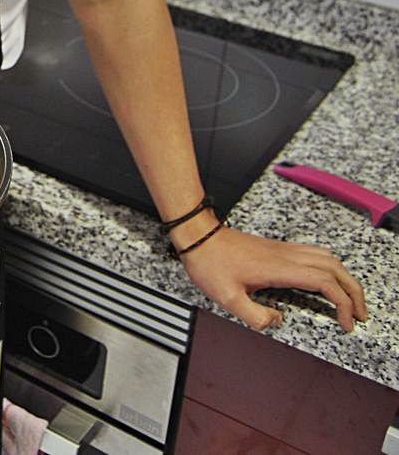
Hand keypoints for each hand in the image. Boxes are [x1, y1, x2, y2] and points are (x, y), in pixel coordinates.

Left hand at [179, 223, 366, 332]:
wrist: (198, 235)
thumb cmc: (209, 262)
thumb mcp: (226, 297)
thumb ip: (254, 316)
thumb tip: (276, 320)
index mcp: (278, 267)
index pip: (324, 282)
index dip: (342, 303)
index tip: (346, 323)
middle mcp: (285, 255)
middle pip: (334, 266)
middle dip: (354, 291)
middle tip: (360, 314)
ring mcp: (282, 249)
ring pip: (326, 256)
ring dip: (344, 277)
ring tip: (349, 299)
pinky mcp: (276, 248)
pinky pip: (313, 254)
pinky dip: (329, 268)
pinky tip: (326, 282)